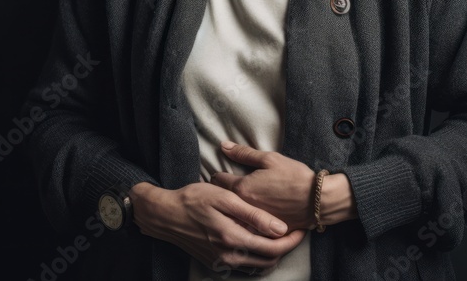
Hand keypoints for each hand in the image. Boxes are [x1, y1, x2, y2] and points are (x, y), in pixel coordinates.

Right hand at [130, 180, 305, 274]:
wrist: (165, 214)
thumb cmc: (194, 200)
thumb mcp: (224, 199)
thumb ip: (253, 215)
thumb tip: (280, 228)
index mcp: (233, 238)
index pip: (273, 248)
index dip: (291, 240)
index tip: (300, 227)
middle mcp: (229, 257)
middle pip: (269, 260)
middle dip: (285, 247)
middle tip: (295, 230)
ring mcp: (221, 263)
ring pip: (258, 267)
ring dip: (272, 254)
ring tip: (280, 236)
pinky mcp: (215, 264)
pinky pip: (245, 267)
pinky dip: (257, 258)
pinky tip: (259, 242)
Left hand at [209, 140, 316, 230]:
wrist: (317, 200)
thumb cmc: (294, 177)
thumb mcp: (270, 159)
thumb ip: (244, 153)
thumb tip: (223, 146)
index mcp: (242, 188)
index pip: (217, 180)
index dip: (218, 175)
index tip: (221, 174)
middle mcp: (244, 208)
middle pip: (223, 200)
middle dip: (222, 193)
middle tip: (226, 188)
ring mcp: (254, 223)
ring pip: (234, 216)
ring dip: (233, 210)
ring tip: (236, 203)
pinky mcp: (264, 233)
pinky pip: (248, 228)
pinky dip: (246, 222)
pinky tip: (251, 217)